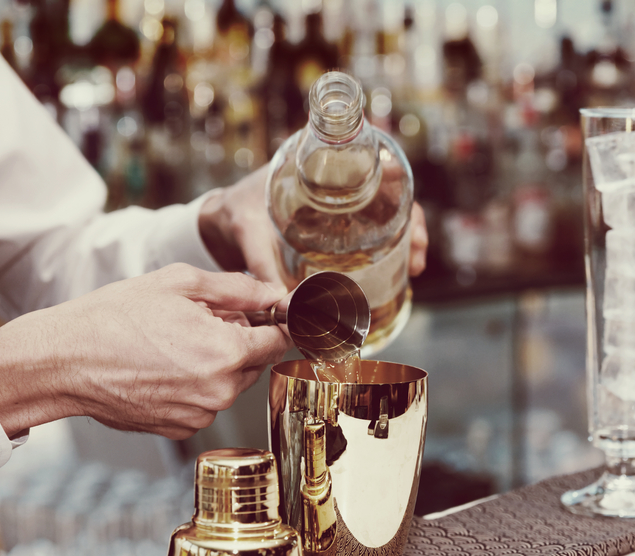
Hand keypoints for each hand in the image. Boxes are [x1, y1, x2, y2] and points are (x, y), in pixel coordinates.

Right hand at [0, 264, 291, 439]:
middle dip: (239, 342)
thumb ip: (237, 289)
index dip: (276, 324)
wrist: (64, 361)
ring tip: (174, 344)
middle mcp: (219, 390)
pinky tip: (163, 368)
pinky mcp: (181, 428)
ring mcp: (200, 414)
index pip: (280, 341)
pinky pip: (205, 403)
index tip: (268, 316)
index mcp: (226, 352)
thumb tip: (273, 293)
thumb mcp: (179, 283)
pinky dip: (194, 386)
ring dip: (216, 365)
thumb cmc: (114, 317)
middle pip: (255, 363)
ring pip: (230, 384)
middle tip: (201, 322)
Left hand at [198, 166, 428, 287]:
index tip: (411, 222)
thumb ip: (263, 268)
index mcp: (319, 173)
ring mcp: (336, 216)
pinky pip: (367, 244)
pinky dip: (383, 260)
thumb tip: (287, 306)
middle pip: (389, 199)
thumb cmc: (232, 214)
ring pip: (383, 223)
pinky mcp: (330, 239)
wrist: (216, 222)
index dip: (400, 194)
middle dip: (412, 226)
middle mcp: (335, 191)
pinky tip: (393, 279)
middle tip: (418, 256)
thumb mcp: (247, 233)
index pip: (373, 171)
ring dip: (403, 245)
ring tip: (413, 270)